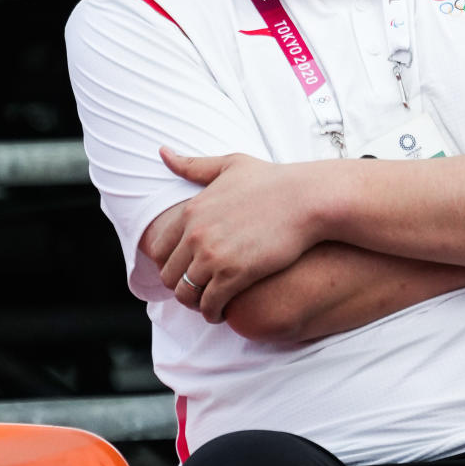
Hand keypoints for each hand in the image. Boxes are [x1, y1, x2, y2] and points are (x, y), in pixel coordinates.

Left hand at [157, 147, 322, 322]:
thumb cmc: (271, 180)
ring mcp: (214, 255)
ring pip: (185, 294)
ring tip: (209, 303)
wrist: (305, 198)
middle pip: (168, 276)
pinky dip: (212, 313)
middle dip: (180, 285)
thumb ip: (193, 165)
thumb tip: (162, 151)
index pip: (159, 250)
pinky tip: (223, 311)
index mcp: (192, 210)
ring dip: (195, 303)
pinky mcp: (234, 274)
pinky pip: (210, 305)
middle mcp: (196, 234)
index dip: (169, 263)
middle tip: (198, 289)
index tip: (185, 268)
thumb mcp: (229, 164)